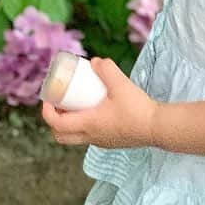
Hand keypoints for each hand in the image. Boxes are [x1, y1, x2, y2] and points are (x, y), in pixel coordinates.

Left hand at [41, 58, 158, 148]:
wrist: (158, 127)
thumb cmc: (138, 109)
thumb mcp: (121, 84)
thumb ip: (107, 69)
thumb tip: (95, 62)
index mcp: (88, 124)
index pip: (56, 124)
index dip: (47, 111)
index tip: (49, 97)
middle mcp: (91, 137)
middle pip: (61, 135)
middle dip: (54, 120)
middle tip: (59, 103)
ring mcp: (101, 142)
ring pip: (75, 137)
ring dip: (69, 123)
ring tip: (75, 104)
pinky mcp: (111, 142)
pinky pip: (88, 136)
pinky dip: (83, 125)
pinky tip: (94, 110)